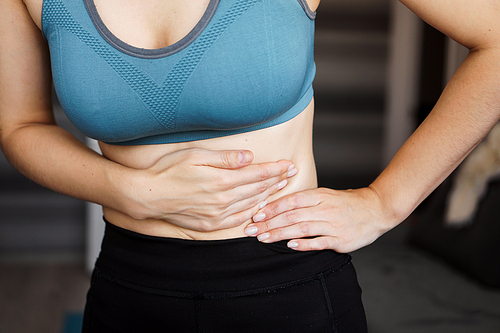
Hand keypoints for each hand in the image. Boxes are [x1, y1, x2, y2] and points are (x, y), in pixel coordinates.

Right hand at [123, 148, 296, 231]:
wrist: (148, 196)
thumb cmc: (169, 170)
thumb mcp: (196, 156)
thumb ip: (225, 158)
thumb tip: (249, 157)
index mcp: (222, 180)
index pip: (257, 173)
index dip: (275, 169)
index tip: (289, 165)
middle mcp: (223, 199)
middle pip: (258, 189)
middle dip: (277, 180)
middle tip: (291, 174)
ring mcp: (217, 214)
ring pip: (251, 204)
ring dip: (268, 195)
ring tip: (281, 188)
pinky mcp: (210, 224)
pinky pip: (238, 219)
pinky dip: (252, 212)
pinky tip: (259, 207)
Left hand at [244, 187, 392, 252]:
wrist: (376, 209)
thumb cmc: (347, 203)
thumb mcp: (326, 195)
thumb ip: (305, 200)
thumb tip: (278, 205)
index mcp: (319, 196)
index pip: (290, 201)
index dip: (272, 208)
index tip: (256, 214)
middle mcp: (324, 209)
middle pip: (291, 216)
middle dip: (269, 223)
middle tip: (252, 230)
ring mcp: (332, 225)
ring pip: (301, 228)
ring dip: (280, 234)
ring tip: (264, 238)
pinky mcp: (340, 240)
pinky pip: (319, 242)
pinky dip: (304, 244)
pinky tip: (290, 245)